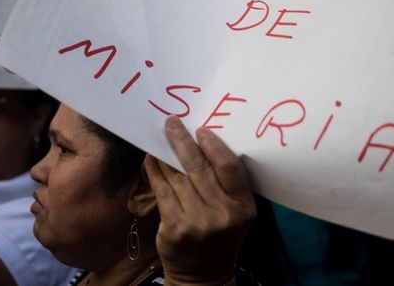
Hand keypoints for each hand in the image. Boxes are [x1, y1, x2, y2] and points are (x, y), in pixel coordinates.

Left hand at [145, 116, 255, 285]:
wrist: (202, 276)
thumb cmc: (219, 236)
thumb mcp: (234, 213)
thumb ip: (225, 185)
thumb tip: (202, 144)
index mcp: (243, 207)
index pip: (230, 168)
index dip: (214, 145)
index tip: (200, 130)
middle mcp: (223, 215)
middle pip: (200, 168)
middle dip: (183, 141)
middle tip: (172, 123)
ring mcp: (198, 222)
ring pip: (178, 177)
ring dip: (166, 155)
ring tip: (159, 138)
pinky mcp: (175, 227)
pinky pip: (162, 191)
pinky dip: (155, 172)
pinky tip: (151, 160)